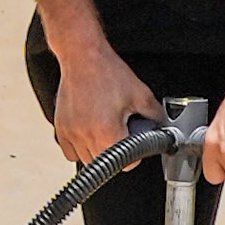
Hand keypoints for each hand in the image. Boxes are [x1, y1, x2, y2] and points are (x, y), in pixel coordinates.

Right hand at [51, 49, 153, 165]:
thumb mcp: (140, 93)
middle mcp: (87, 135)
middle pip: (106, 166)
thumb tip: (162, 126)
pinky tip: (89, 133)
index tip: (135, 147)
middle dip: (116, 154)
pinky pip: (70, 152)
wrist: (82, 57)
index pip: (125, 165)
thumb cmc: (107, 72)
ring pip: (87, 160)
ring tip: (105, 132)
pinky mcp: (61, 128)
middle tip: (121, 135)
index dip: (134, 157)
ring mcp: (71, 133)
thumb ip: (155, 114)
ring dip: (97, 152)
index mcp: (108, 131)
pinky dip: (80, 148)